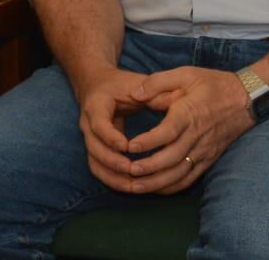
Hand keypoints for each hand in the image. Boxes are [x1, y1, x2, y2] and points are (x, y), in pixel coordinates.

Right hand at [74, 67, 153, 192]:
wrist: (99, 85)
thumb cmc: (122, 84)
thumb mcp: (138, 83)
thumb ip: (156, 92)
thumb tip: (180, 97)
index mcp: (96, 105)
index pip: (99, 124)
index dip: (111, 137)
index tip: (127, 146)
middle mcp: (87, 123)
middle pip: (94, 148)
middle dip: (112, 162)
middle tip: (132, 170)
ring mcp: (88, 138)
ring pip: (94, 162)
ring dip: (112, 176)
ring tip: (133, 185)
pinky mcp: (94, 148)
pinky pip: (98, 167)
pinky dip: (111, 178)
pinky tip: (129, 186)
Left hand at [120, 67, 255, 193]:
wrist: (247, 98)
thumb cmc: (214, 85)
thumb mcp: (186, 74)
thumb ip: (158, 81)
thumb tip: (134, 93)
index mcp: (190, 113)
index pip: (168, 131)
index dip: (148, 141)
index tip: (129, 146)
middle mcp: (197, 135)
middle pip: (171, 158)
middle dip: (148, 168)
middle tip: (127, 170)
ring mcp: (204, 150)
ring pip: (179, 173)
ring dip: (156, 183)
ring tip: (134, 186)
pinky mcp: (209, 159)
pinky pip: (190, 178)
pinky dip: (171, 187)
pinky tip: (155, 188)